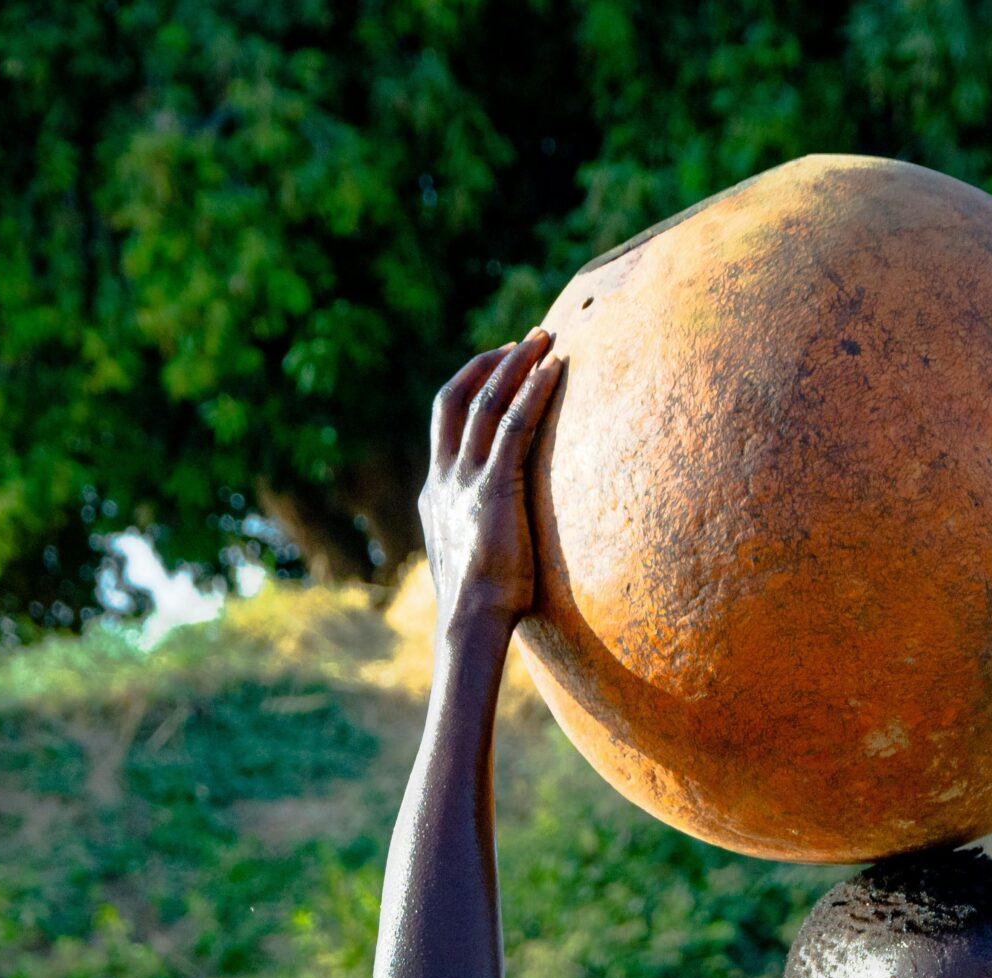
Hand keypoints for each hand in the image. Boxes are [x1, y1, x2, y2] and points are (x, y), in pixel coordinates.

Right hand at [419, 330, 565, 633]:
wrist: (471, 624)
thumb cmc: (481, 605)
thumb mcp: (474, 556)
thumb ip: (482, 532)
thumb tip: (507, 535)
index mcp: (436, 492)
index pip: (446, 420)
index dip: (470, 385)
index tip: (499, 365)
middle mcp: (444, 477)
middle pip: (457, 398)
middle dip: (491, 362)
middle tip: (525, 340)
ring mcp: (465, 480)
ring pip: (487, 402)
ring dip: (516, 365)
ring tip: (545, 338)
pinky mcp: (494, 488)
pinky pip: (514, 426)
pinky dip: (534, 393)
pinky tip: (555, 371)